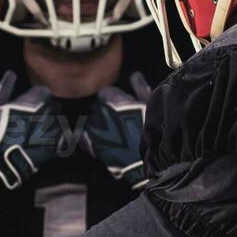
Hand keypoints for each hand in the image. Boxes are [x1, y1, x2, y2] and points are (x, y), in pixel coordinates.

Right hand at [0, 70, 73, 189]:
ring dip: (52, 123)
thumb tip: (11, 73)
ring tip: (39, 132)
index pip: (44, 91)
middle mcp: (50, 110)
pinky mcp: (59, 143)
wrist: (5, 159)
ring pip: (59, 119)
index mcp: (36, 99)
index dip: (36, 97)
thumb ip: (4, 88)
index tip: (28, 105)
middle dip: (46, 109)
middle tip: (33, 119)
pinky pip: (65, 136)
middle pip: (53, 104)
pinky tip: (48, 141)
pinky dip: (59, 137)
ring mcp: (56, 127)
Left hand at [81, 72, 150, 189]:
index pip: (105, 93)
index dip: (112, 98)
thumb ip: (141, 89)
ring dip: (98, 124)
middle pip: (97, 108)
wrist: (149, 161)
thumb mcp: (151, 106)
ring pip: (91, 122)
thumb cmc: (153, 132)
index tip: (118, 103)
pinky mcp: (94, 147)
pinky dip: (85, 137)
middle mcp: (103, 114)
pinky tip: (88, 137)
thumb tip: (135, 75)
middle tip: (117, 120)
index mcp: (117, 102)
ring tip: (110, 132)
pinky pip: (83, 139)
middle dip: (105, 111)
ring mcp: (96, 131)